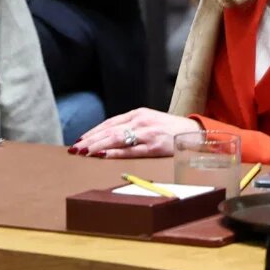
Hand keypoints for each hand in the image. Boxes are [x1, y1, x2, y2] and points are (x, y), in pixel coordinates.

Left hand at [71, 108, 199, 158]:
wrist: (194, 133)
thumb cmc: (170, 129)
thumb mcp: (150, 121)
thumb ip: (132, 125)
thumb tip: (109, 137)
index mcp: (139, 114)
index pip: (110, 122)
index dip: (93, 131)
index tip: (80, 140)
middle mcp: (141, 121)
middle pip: (110, 130)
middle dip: (91, 140)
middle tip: (75, 148)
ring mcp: (147, 133)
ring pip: (117, 139)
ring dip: (98, 146)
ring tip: (84, 152)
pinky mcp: (154, 146)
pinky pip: (130, 150)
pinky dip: (115, 153)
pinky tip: (103, 156)